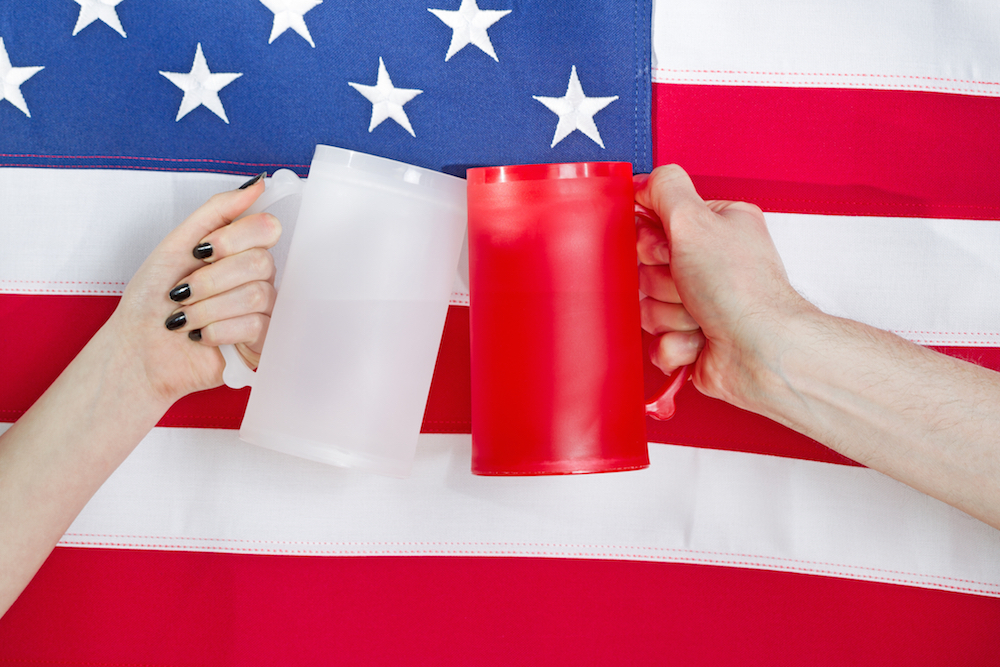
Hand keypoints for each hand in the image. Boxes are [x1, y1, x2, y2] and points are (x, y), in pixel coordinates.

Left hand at [107, 174, 280, 403]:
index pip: (267, 228)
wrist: (137, 349)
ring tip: (186, 319)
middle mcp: (257, 279)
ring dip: (208, 308)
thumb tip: (257, 183)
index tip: (200, 252)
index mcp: (240, 252)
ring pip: (257, 295)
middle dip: (210, 279)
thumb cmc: (151, 300)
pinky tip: (200, 337)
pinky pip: (255, 326)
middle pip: (261, 263)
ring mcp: (262, 312)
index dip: (232, 240)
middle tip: (183, 292)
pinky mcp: (261, 344)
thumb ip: (218, 211)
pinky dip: (217, 331)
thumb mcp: (177, 244)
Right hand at [634, 164, 813, 409]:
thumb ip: (666, 189)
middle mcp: (711, 264)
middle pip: (647, 270)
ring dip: (669, 315)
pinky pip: (659, 341)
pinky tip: (700, 339)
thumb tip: (645, 181)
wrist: (761, 352)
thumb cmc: (741, 289)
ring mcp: (702, 305)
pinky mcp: (694, 339)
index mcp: (717, 228)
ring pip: (650, 306)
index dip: (651, 241)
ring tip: (700, 315)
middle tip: (688, 284)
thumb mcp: (696, 221)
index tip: (664, 249)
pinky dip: (676, 343)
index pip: (657, 225)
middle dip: (660, 283)